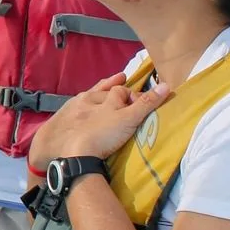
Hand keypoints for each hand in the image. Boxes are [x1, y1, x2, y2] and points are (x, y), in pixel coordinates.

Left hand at [28, 73, 172, 172]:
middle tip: (121, 78)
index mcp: (102, 97)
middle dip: (112, 86)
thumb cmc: (104, 133)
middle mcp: (87, 99)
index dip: (132, 94)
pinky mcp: (63, 122)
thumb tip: (166, 86)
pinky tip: (79, 111)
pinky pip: (74, 111)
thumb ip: (146, 103)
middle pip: (103, 90)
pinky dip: (80, 108)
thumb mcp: (128, 118)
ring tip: (101, 91)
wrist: (73, 152)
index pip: (121, 91)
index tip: (140, 100)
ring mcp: (74, 110)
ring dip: (96, 94)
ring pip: (87, 98)